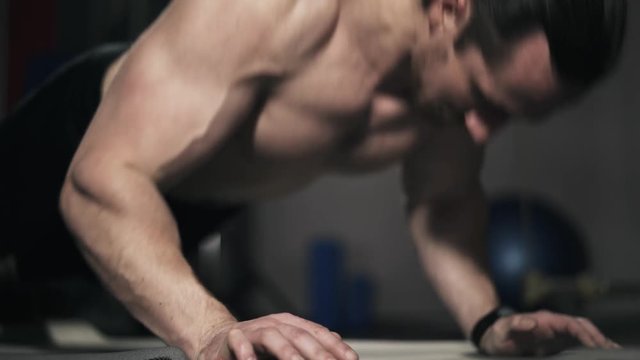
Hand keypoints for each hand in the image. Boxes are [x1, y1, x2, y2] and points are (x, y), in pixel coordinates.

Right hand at [196, 313, 358, 359]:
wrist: (218, 341)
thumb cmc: (256, 347)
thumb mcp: (286, 344)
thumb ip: (310, 345)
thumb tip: (340, 347)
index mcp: (291, 325)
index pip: (318, 333)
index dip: (335, 346)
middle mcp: (274, 324)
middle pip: (300, 335)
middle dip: (317, 352)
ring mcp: (253, 330)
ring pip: (272, 337)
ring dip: (287, 352)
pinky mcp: (232, 338)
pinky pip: (239, 342)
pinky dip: (245, 352)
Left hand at [480, 310, 620, 355]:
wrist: (492, 337)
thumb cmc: (498, 334)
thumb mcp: (503, 330)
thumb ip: (516, 324)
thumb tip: (534, 322)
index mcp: (543, 319)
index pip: (570, 323)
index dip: (584, 333)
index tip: (595, 345)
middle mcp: (551, 323)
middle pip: (580, 325)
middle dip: (596, 336)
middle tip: (611, 349)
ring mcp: (554, 331)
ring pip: (581, 332)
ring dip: (596, 339)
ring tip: (611, 350)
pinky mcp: (553, 340)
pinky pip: (575, 340)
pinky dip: (588, 344)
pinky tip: (597, 351)